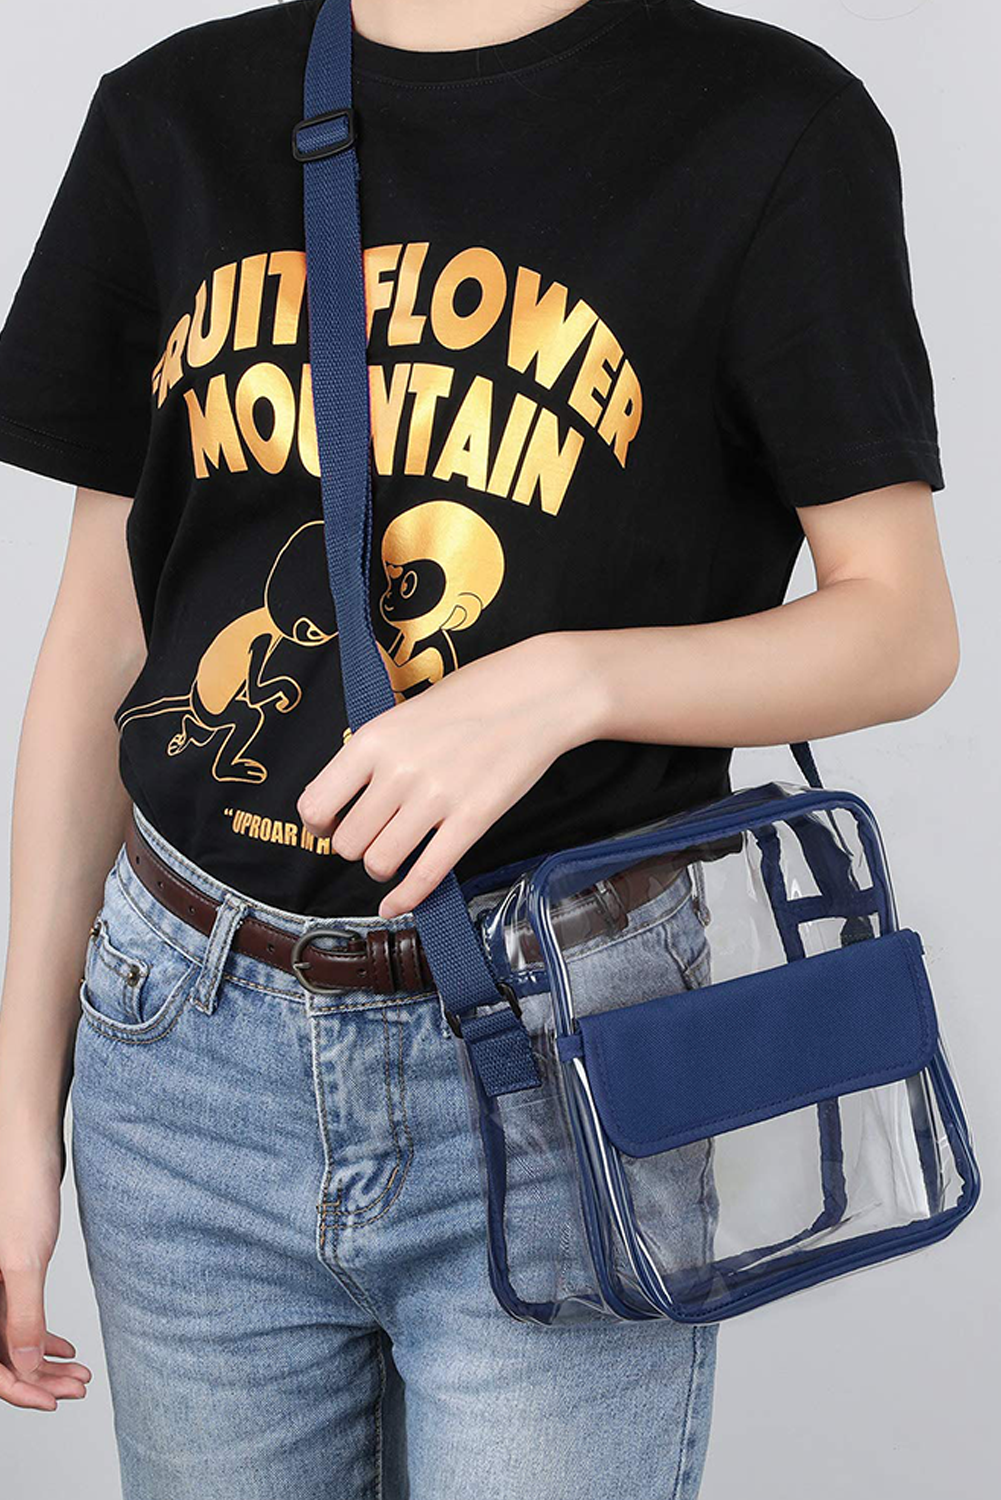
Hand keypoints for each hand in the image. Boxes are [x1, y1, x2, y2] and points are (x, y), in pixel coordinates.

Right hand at [0, 1124, 91, 1410]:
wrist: (28, 1148)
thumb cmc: (20, 1193)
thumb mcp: (23, 1263)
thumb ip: (22, 1318)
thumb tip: (28, 1368)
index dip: (20, 1390)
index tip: (54, 1401)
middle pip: (1, 1357)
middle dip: (38, 1380)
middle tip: (77, 1388)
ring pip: (13, 1340)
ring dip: (44, 1361)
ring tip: (79, 1372)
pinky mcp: (7, 1272)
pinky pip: (19, 1317)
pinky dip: (42, 1336)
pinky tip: (67, 1346)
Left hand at [297, 633, 604, 917]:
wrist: (539, 692)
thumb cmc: (475, 695)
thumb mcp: (406, 711)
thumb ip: (375, 753)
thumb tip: (349, 795)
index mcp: (373, 739)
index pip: (316, 804)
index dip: (321, 825)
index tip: (335, 824)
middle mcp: (397, 771)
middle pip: (347, 843)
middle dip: (357, 848)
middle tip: (374, 838)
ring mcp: (435, 797)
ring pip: (379, 862)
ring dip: (383, 867)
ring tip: (394, 856)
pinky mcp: (472, 819)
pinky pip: (425, 874)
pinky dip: (406, 898)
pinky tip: (396, 905)